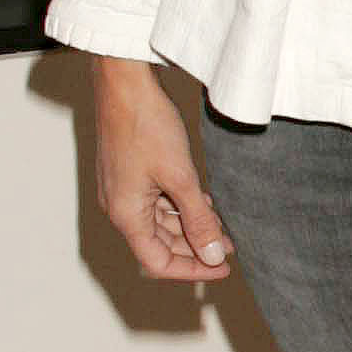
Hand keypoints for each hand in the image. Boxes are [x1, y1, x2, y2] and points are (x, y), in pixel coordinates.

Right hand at [91, 57, 234, 283]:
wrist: (124, 82)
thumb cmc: (145, 125)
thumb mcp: (181, 177)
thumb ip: (198, 220)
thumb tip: (213, 254)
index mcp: (126, 215)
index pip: (158, 262)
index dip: (193, 269)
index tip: (223, 266)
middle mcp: (121, 207)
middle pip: (160, 243)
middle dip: (196, 246)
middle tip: (230, 244)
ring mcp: (124, 189)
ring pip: (161, 221)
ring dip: (191, 224)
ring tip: (223, 222)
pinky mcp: (131, 173)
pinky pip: (157, 201)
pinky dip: (182, 205)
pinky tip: (205, 200)